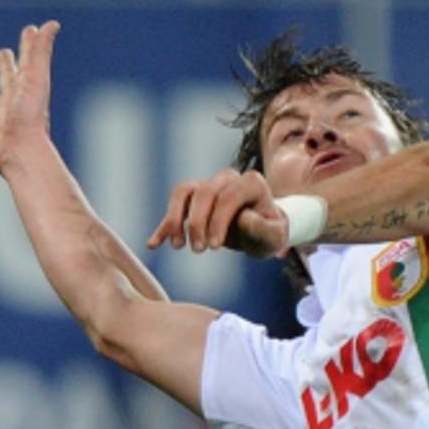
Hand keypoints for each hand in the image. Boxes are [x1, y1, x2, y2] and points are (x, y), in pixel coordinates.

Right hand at [0, 22, 59, 172]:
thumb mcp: (35, 76)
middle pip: (9, 80)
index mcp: (26, 89)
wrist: (20, 149)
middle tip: (4, 53)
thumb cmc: (29, 114)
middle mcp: (12, 103)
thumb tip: (53, 24)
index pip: (27, 61)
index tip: (30, 30)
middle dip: (7, 66)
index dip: (29, 46)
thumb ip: (41, 50)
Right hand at [147, 168, 289, 259]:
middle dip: (198, 223)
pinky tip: (154, 244)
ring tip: (178, 246)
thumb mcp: (274, 236)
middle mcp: (228, 178)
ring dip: (176, 218)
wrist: (262, 230)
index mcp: (251, 183)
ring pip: (183, 192)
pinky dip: (164, 225)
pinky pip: (174, 205)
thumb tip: (244, 218)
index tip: (214, 247)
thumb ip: (263, 228)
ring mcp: (209, 185)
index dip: (219, 221)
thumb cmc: (269, 232)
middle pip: (204, 193)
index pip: (229, 197)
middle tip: (198, 250)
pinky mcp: (194, 197)